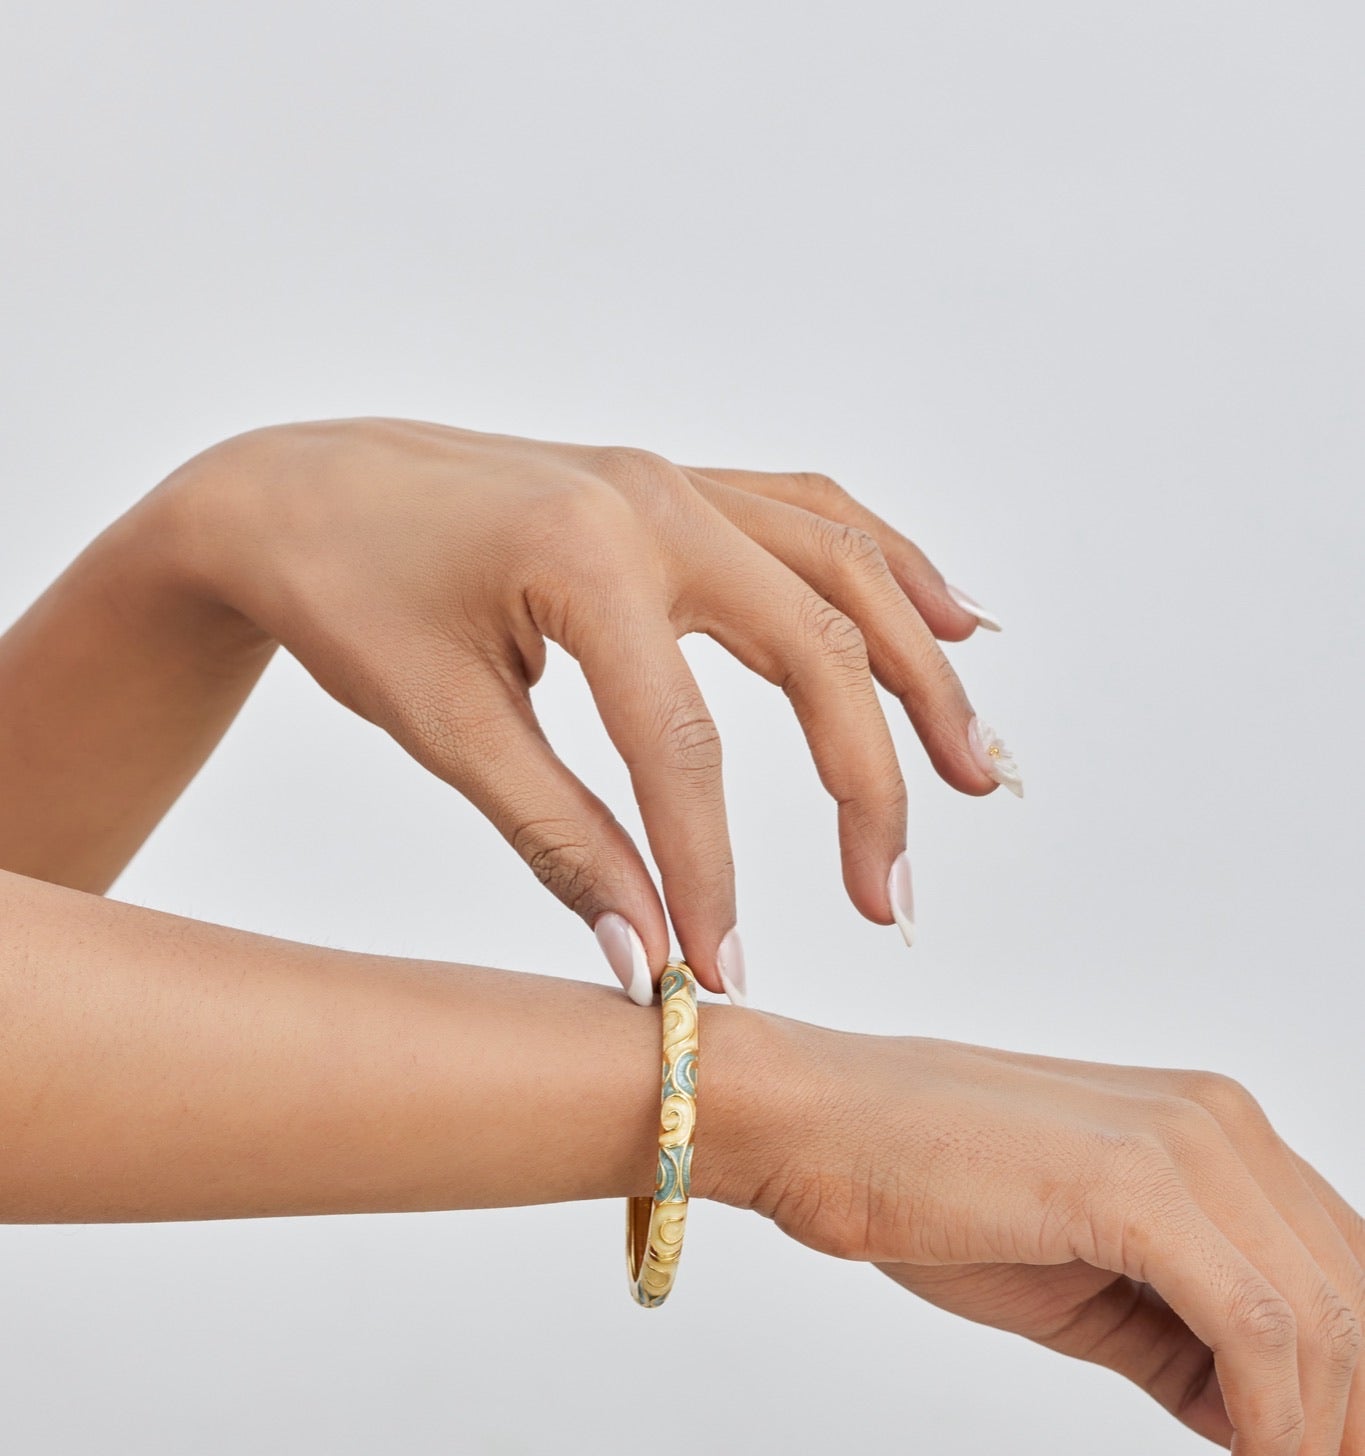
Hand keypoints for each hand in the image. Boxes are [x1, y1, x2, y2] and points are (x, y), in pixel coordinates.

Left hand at [162, 420, 1012, 999]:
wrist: (297, 489)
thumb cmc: (349, 599)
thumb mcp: (442, 729)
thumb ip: (557, 842)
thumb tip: (645, 958)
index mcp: (583, 555)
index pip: (685, 746)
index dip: (715, 870)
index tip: (731, 970)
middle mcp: (655, 500)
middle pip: (812, 651)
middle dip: (867, 787)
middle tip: (892, 903)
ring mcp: (677, 482)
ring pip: (843, 574)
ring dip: (917, 679)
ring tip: (977, 777)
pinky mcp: (680, 488)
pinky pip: (815, 521)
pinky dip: (892, 575)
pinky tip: (955, 628)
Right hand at [701, 1017, 1364, 1455]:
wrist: (811, 1131)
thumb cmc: (922, 1196)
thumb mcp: (1084, 1292)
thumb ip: (1182, 1349)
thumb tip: (1258, 1434)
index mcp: (1221, 1139)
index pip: (1345, 1286)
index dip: (1359, 1416)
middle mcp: (1228, 1128)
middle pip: (1359, 1311)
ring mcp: (1191, 1146)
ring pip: (1327, 1329)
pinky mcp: (1140, 1183)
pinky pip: (1258, 1329)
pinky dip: (1273, 1432)